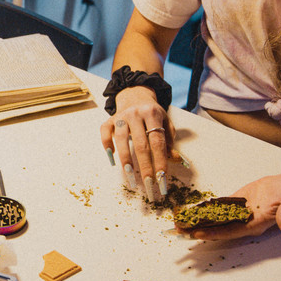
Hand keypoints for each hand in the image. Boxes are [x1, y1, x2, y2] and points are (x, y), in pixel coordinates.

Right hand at [100, 86, 175, 202]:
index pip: (157, 142)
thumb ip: (169, 141)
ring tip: (129, 175)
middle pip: (141, 144)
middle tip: (148, 184)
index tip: (162, 178)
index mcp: (152, 114)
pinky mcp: (109, 119)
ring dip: (125, 159)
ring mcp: (121, 116)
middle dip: (145, 166)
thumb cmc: (152, 115)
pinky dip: (107, 144)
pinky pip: (105, 132)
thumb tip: (175, 160)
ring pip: (121, 139)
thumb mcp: (165, 124)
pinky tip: (111, 158)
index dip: (160, 160)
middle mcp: (136, 114)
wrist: (135, 96)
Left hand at [182, 174, 280, 243]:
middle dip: (198, 229)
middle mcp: (243, 221)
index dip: (213, 233)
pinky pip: (217, 207)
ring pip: (214, 218)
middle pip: (217, 227)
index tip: (197, 234)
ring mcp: (238, 213)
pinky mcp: (235, 203)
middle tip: (177, 230)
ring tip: (178, 222)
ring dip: (197, 220)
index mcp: (254, 224)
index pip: (230, 231)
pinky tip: (191, 210)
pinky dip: (204, 209)